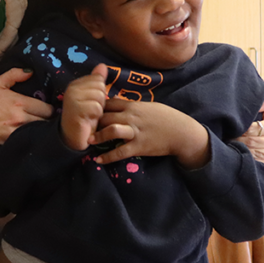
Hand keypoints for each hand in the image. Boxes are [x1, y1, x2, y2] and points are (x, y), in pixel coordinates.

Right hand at [0, 68, 54, 144]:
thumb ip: (14, 75)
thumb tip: (30, 71)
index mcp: (20, 102)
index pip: (47, 108)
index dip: (49, 109)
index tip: (47, 108)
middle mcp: (21, 118)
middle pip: (47, 121)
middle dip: (48, 119)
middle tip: (46, 118)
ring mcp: (17, 131)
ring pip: (40, 131)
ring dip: (42, 129)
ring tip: (41, 126)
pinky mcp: (13, 142)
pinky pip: (29, 139)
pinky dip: (32, 137)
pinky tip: (31, 135)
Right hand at [60, 63, 108, 149]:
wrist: (74, 137)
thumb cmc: (85, 118)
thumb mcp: (93, 97)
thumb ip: (96, 81)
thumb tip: (102, 66)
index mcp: (75, 84)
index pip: (98, 79)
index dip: (100, 93)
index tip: (91, 103)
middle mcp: (72, 89)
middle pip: (100, 87)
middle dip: (100, 101)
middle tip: (91, 111)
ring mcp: (72, 99)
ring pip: (99, 97)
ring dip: (99, 109)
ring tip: (90, 115)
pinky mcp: (76, 110)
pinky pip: (97, 108)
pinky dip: (96, 116)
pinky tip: (89, 120)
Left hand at [89, 98, 209, 168]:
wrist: (181, 132)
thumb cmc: (166, 118)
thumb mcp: (149, 107)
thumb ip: (133, 106)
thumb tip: (119, 105)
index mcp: (133, 105)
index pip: (109, 103)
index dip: (96, 107)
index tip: (87, 112)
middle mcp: (131, 117)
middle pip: (106, 116)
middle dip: (92, 122)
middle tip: (82, 128)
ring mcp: (135, 131)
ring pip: (111, 131)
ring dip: (97, 136)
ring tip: (88, 141)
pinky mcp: (139, 146)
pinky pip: (120, 152)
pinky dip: (108, 157)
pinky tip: (99, 160)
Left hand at [235, 96, 263, 169]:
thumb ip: (261, 103)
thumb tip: (258, 97)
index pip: (251, 129)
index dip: (239, 130)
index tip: (231, 130)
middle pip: (251, 142)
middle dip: (237, 141)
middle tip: (228, 140)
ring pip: (253, 154)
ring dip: (241, 152)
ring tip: (232, 149)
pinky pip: (261, 165)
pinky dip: (250, 163)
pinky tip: (244, 159)